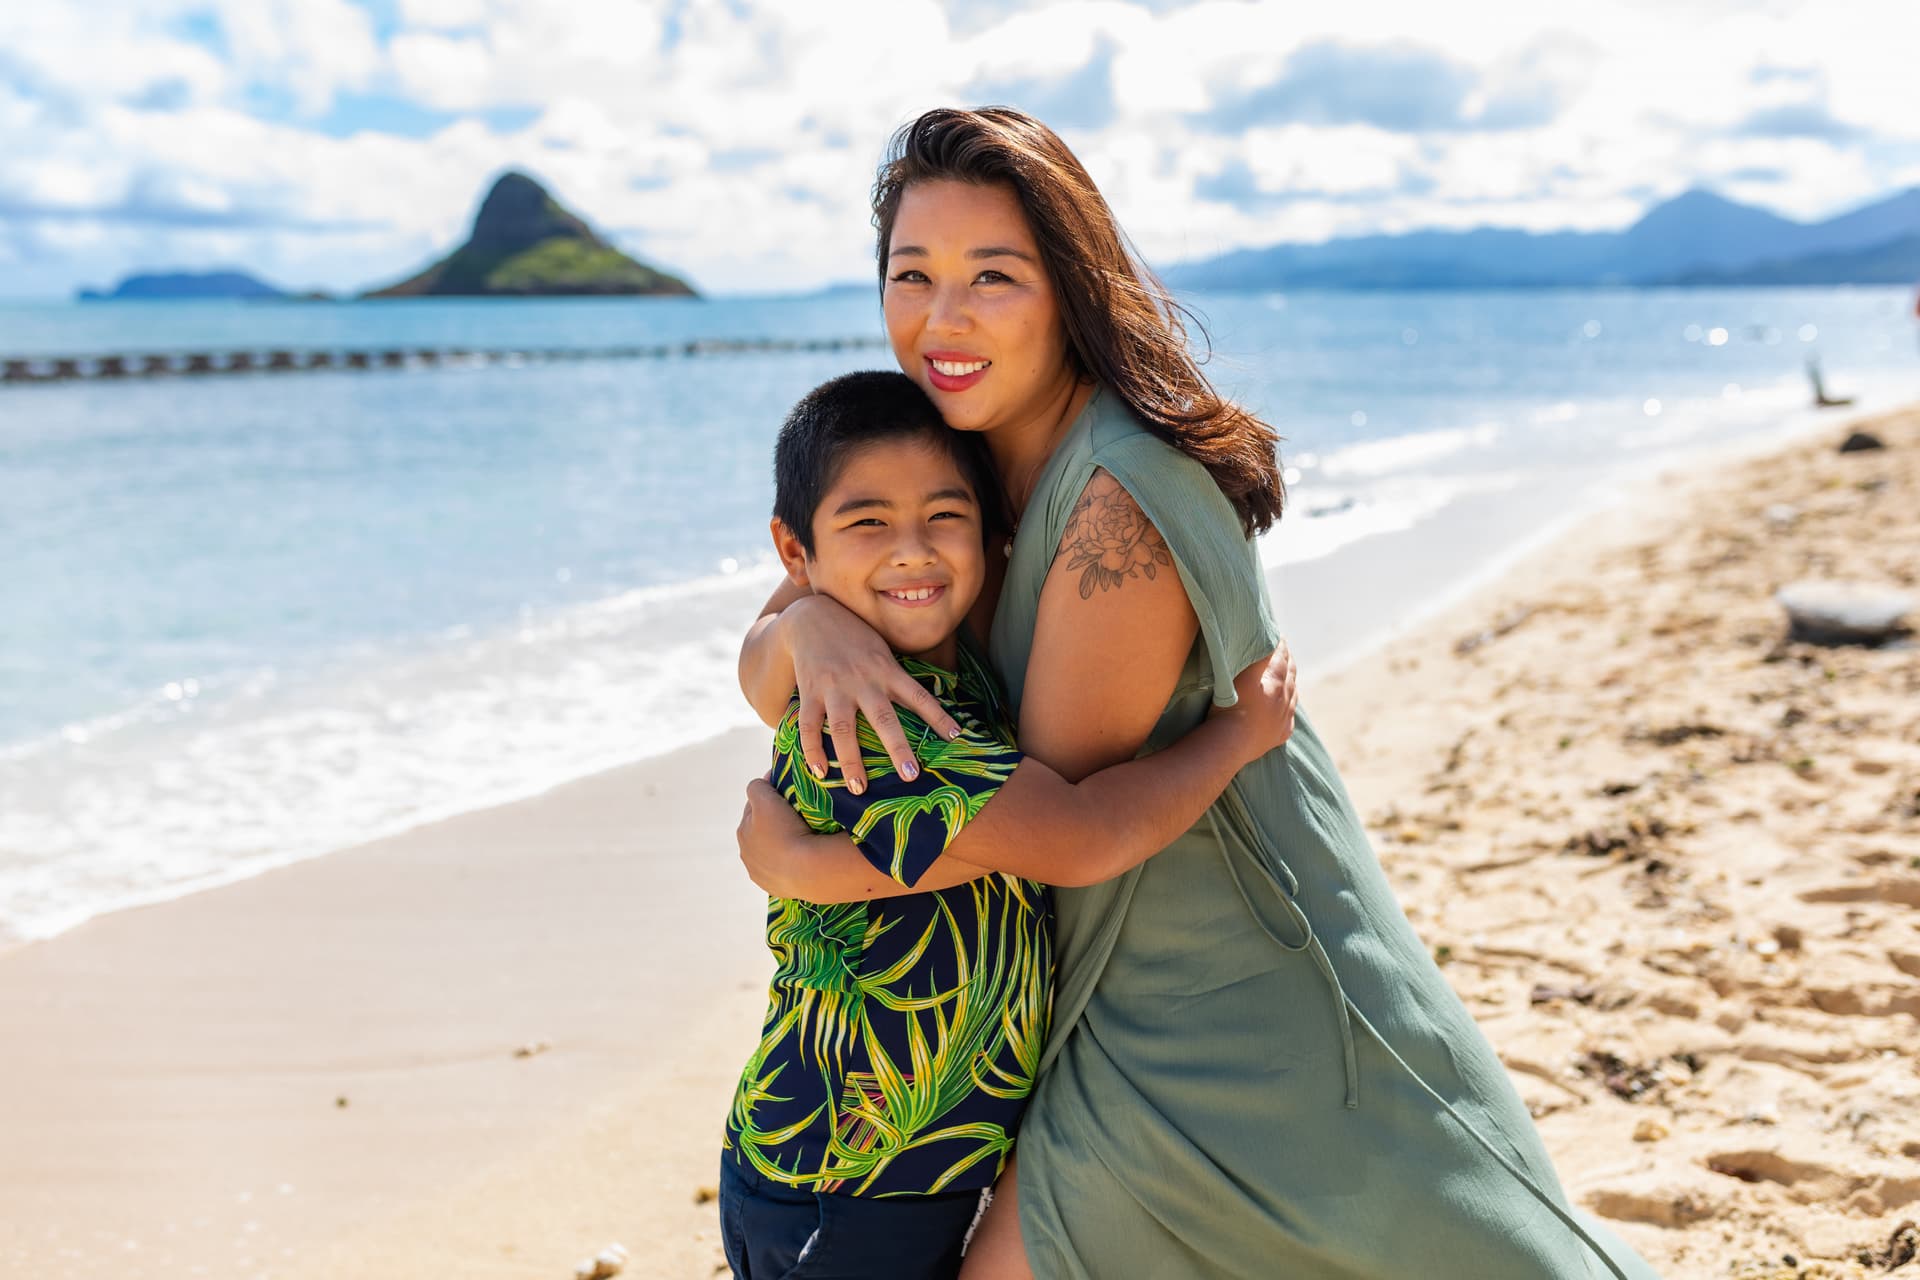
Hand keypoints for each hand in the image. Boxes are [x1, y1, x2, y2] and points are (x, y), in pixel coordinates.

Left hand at [737, 778, 812, 896]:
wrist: (808, 870)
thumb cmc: (786, 830)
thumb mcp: (766, 798)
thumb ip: (758, 786)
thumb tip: (763, 782)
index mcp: (742, 831)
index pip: (755, 807)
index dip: (771, 799)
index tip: (787, 795)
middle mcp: (747, 854)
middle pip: (762, 831)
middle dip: (774, 823)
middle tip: (796, 817)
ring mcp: (761, 874)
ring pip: (772, 852)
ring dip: (781, 844)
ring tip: (801, 839)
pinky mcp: (777, 889)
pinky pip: (784, 870)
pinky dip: (790, 863)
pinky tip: (801, 858)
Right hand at [784, 594, 960, 791]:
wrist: (810, 615)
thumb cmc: (854, 635)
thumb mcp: (881, 649)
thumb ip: (895, 674)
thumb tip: (918, 701)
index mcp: (887, 670)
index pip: (919, 696)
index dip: (938, 716)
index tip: (956, 736)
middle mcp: (863, 680)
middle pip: (883, 719)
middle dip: (898, 749)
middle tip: (911, 776)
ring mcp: (835, 688)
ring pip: (844, 730)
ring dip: (852, 762)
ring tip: (859, 789)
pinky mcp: (810, 692)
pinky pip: (810, 726)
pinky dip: (813, 750)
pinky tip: (819, 772)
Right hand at [1210, 639, 1296, 763]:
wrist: (1229, 744)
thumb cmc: (1228, 707)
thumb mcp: (1238, 675)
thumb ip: (1253, 658)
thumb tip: (1264, 641)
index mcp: (1275, 681)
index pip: (1281, 657)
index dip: (1280, 646)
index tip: (1278, 637)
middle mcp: (1284, 698)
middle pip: (1290, 674)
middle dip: (1287, 661)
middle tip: (1283, 652)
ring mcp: (1283, 718)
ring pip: (1292, 695)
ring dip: (1290, 683)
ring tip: (1286, 676)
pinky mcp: (1280, 734)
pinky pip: (1289, 717)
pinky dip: (1288, 708)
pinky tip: (1285, 707)